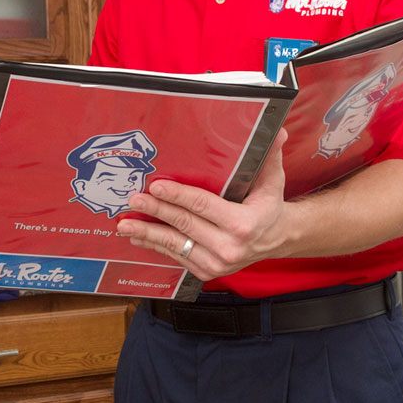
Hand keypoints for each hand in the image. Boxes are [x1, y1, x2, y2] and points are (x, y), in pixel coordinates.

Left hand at [117, 129, 290, 280]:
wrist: (276, 241)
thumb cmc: (269, 207)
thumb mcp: (272, 181)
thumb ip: (270, 156)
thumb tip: (276, 130)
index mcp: (243, 224)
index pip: (203, 206)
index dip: (177, 196)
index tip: (156, 187)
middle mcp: (229, 247)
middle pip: (184, 224)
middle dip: (155, 211)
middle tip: (134, 200)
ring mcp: (216, 263)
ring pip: (175, 245)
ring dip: (147, 233)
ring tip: (125, 224)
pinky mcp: (206, 272)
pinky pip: (176, 256)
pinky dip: (156, 246)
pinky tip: (139, 237)